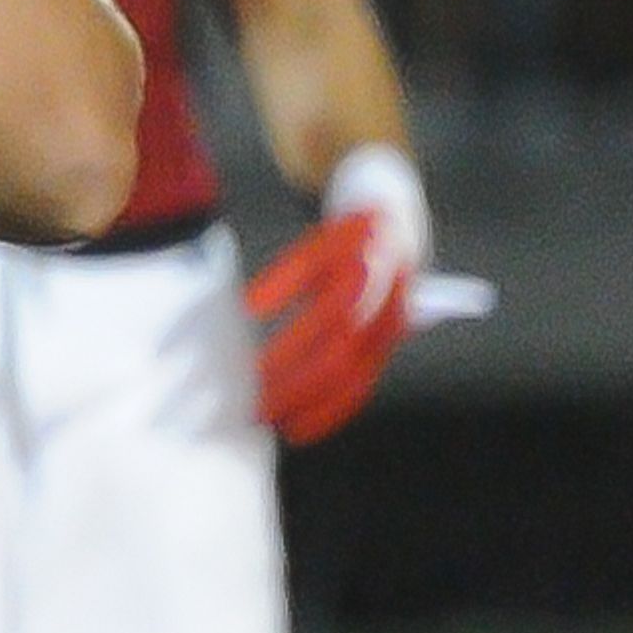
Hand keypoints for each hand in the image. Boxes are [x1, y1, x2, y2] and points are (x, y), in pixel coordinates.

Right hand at [248, 210, 413, 444]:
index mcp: (386, 330)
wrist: (386, 200)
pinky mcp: (340, 237)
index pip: (355, 382)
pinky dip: (277, 289)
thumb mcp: (373, 310)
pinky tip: (246, 308)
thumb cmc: (369, 266)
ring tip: (246, 371)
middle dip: (294, 388)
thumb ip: (348, 348)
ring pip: (326, 321)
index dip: (324, 410)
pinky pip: (307, 267)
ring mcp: (364, 270)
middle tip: (251, 407)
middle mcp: (382, 304)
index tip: (289, 431)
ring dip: (284, 352)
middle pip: (339, 358)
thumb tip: (296, 399)